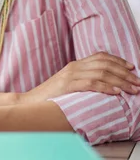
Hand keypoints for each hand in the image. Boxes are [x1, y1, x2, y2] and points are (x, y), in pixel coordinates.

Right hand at [23, 52, 139, 103]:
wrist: (30, 102)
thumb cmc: (50, 97)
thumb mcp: (68, 85)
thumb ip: (83, 81)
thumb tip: (103, 85)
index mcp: (74, 65)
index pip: (100, 56)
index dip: (118, 61)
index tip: (131, 68)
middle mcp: (74, 67)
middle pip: (104, 64)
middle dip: (124, 73)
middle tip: (137, 82)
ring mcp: (70, 76)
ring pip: (101, 73)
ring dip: (120, 81)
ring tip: (132, 89)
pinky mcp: (68, 86)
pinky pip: (91, 83)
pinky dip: (106, 87)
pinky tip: (117, 91)